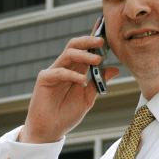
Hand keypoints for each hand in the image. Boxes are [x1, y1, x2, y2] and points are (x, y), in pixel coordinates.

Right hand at [19, 19, 119, 143]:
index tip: (104, 28)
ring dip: (84, 55)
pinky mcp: (44, 79)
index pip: (85, 50)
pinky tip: (81, 80)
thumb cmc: (66, 114)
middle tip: (102, 41)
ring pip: (68, 54)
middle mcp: (65, 67)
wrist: (49, 130)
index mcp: (76, 70)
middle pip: (75, 46)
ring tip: (97, 60)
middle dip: (88, 41)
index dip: (93, 38)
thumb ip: (98, 83)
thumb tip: (115, 69)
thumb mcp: (87, 99)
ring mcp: (54, 72)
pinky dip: (71, 74)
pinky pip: (59, 72)